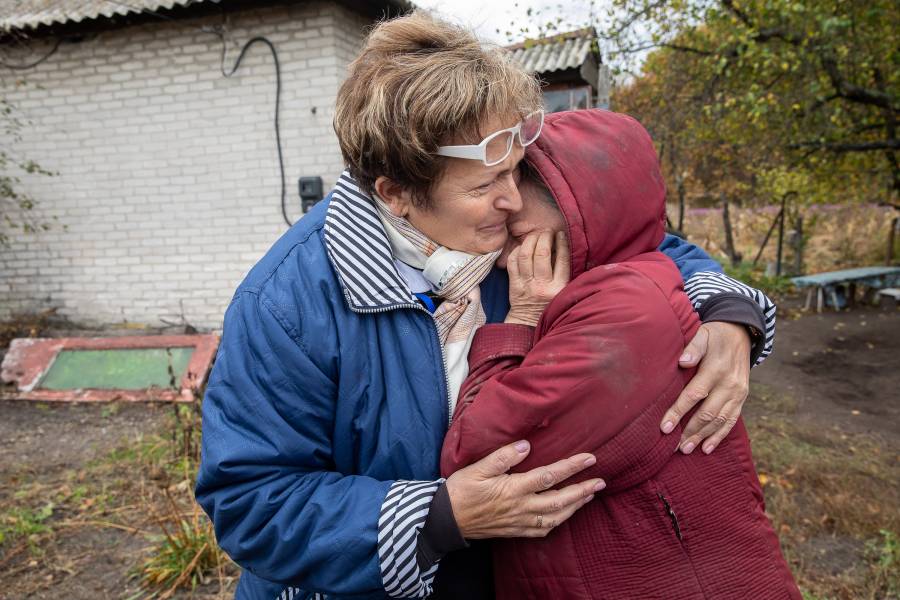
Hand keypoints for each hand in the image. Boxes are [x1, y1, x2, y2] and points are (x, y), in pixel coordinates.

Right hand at [445, 440, 604, 538]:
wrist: (446, 520)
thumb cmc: (461, 490)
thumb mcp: (477, 468)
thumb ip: (502, 457)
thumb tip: (525, 446)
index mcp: (513, 489)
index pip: (549, 476)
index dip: (572, 467)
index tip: (590, 458)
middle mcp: (521, 507)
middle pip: (559, 500)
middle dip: (582, 490)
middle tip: (601, 481)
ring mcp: (519, 522)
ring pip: (555, 517)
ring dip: (575, 506)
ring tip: (588, 496)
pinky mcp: (515, 531)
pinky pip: (543, 530)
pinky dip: (558, 522)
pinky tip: (564, 515)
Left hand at [505, 231, 569, 326]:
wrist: (529, 322)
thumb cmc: (549, 304)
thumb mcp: (563, 291)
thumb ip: (563, 272)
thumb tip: (561, 246)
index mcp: (559, 287)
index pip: (562, 259)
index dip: (561, 243)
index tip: (560, 233)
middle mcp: (542, 286)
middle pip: (542, 253)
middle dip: (544, 237)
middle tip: (546, 231)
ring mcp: (526, 285)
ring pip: (525, 255)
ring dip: (530, 240)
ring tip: (534, 235)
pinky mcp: (514, 285)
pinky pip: (513, 262)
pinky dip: (517, 251)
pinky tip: (522, 247)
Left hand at [659, 322, 750, 454]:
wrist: (741, 333)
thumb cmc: (714, 335)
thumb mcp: (703, 334)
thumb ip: (694, 347)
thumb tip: (682, 361)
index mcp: (716, 369)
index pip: (694, 395)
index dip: (678, 412)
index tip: (664, 427)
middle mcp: (729, 384)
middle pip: (707, 413)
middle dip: (689, 431)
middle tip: (673, 447)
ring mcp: (738, 393)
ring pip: (719, 421)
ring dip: (702, 437)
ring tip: (685, 449)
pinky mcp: (742, 398)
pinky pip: (732, 420)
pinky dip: (719, 436)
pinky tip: (707, 448)